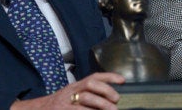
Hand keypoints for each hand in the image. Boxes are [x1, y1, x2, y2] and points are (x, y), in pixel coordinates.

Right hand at [11, 72, 125, 109]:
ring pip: (86, 98)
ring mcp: (66, 103)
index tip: (122, 80)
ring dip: (102, 105)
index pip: (94, 77)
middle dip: (106, 91)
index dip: (109, 76)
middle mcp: (71, 91)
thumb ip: (87, 94)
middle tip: (116, 101)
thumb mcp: (71, 95)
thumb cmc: (58, 105)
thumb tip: (109, 99)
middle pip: (91, 84)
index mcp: (75, 86)